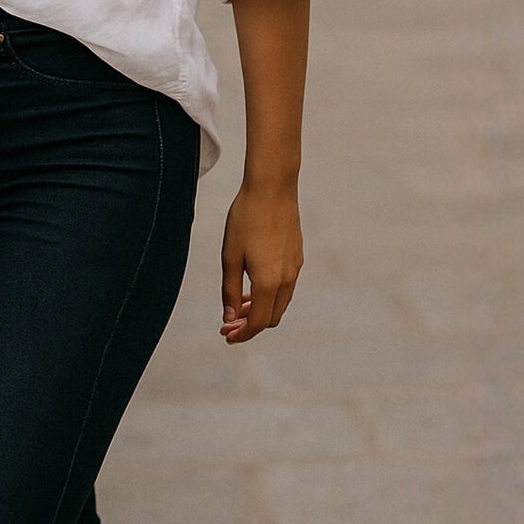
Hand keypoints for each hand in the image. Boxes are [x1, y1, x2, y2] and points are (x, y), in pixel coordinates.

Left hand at [219, 181, 302, 344]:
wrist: (272, 188)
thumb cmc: (245, 219)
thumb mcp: (230, 255)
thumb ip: (229, 289)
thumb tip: (229, 316)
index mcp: (269, 282)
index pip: (258, 323)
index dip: (241, 333)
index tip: (226, 335)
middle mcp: (287, 279)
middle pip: (271, 317)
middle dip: (250, 324)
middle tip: (228, 322)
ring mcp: (295, 268)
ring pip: (280, 303)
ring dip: (260, 309)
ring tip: (238, 304)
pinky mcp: (297, 256)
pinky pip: (285, 286)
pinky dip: (269, 294)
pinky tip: (252, 283)